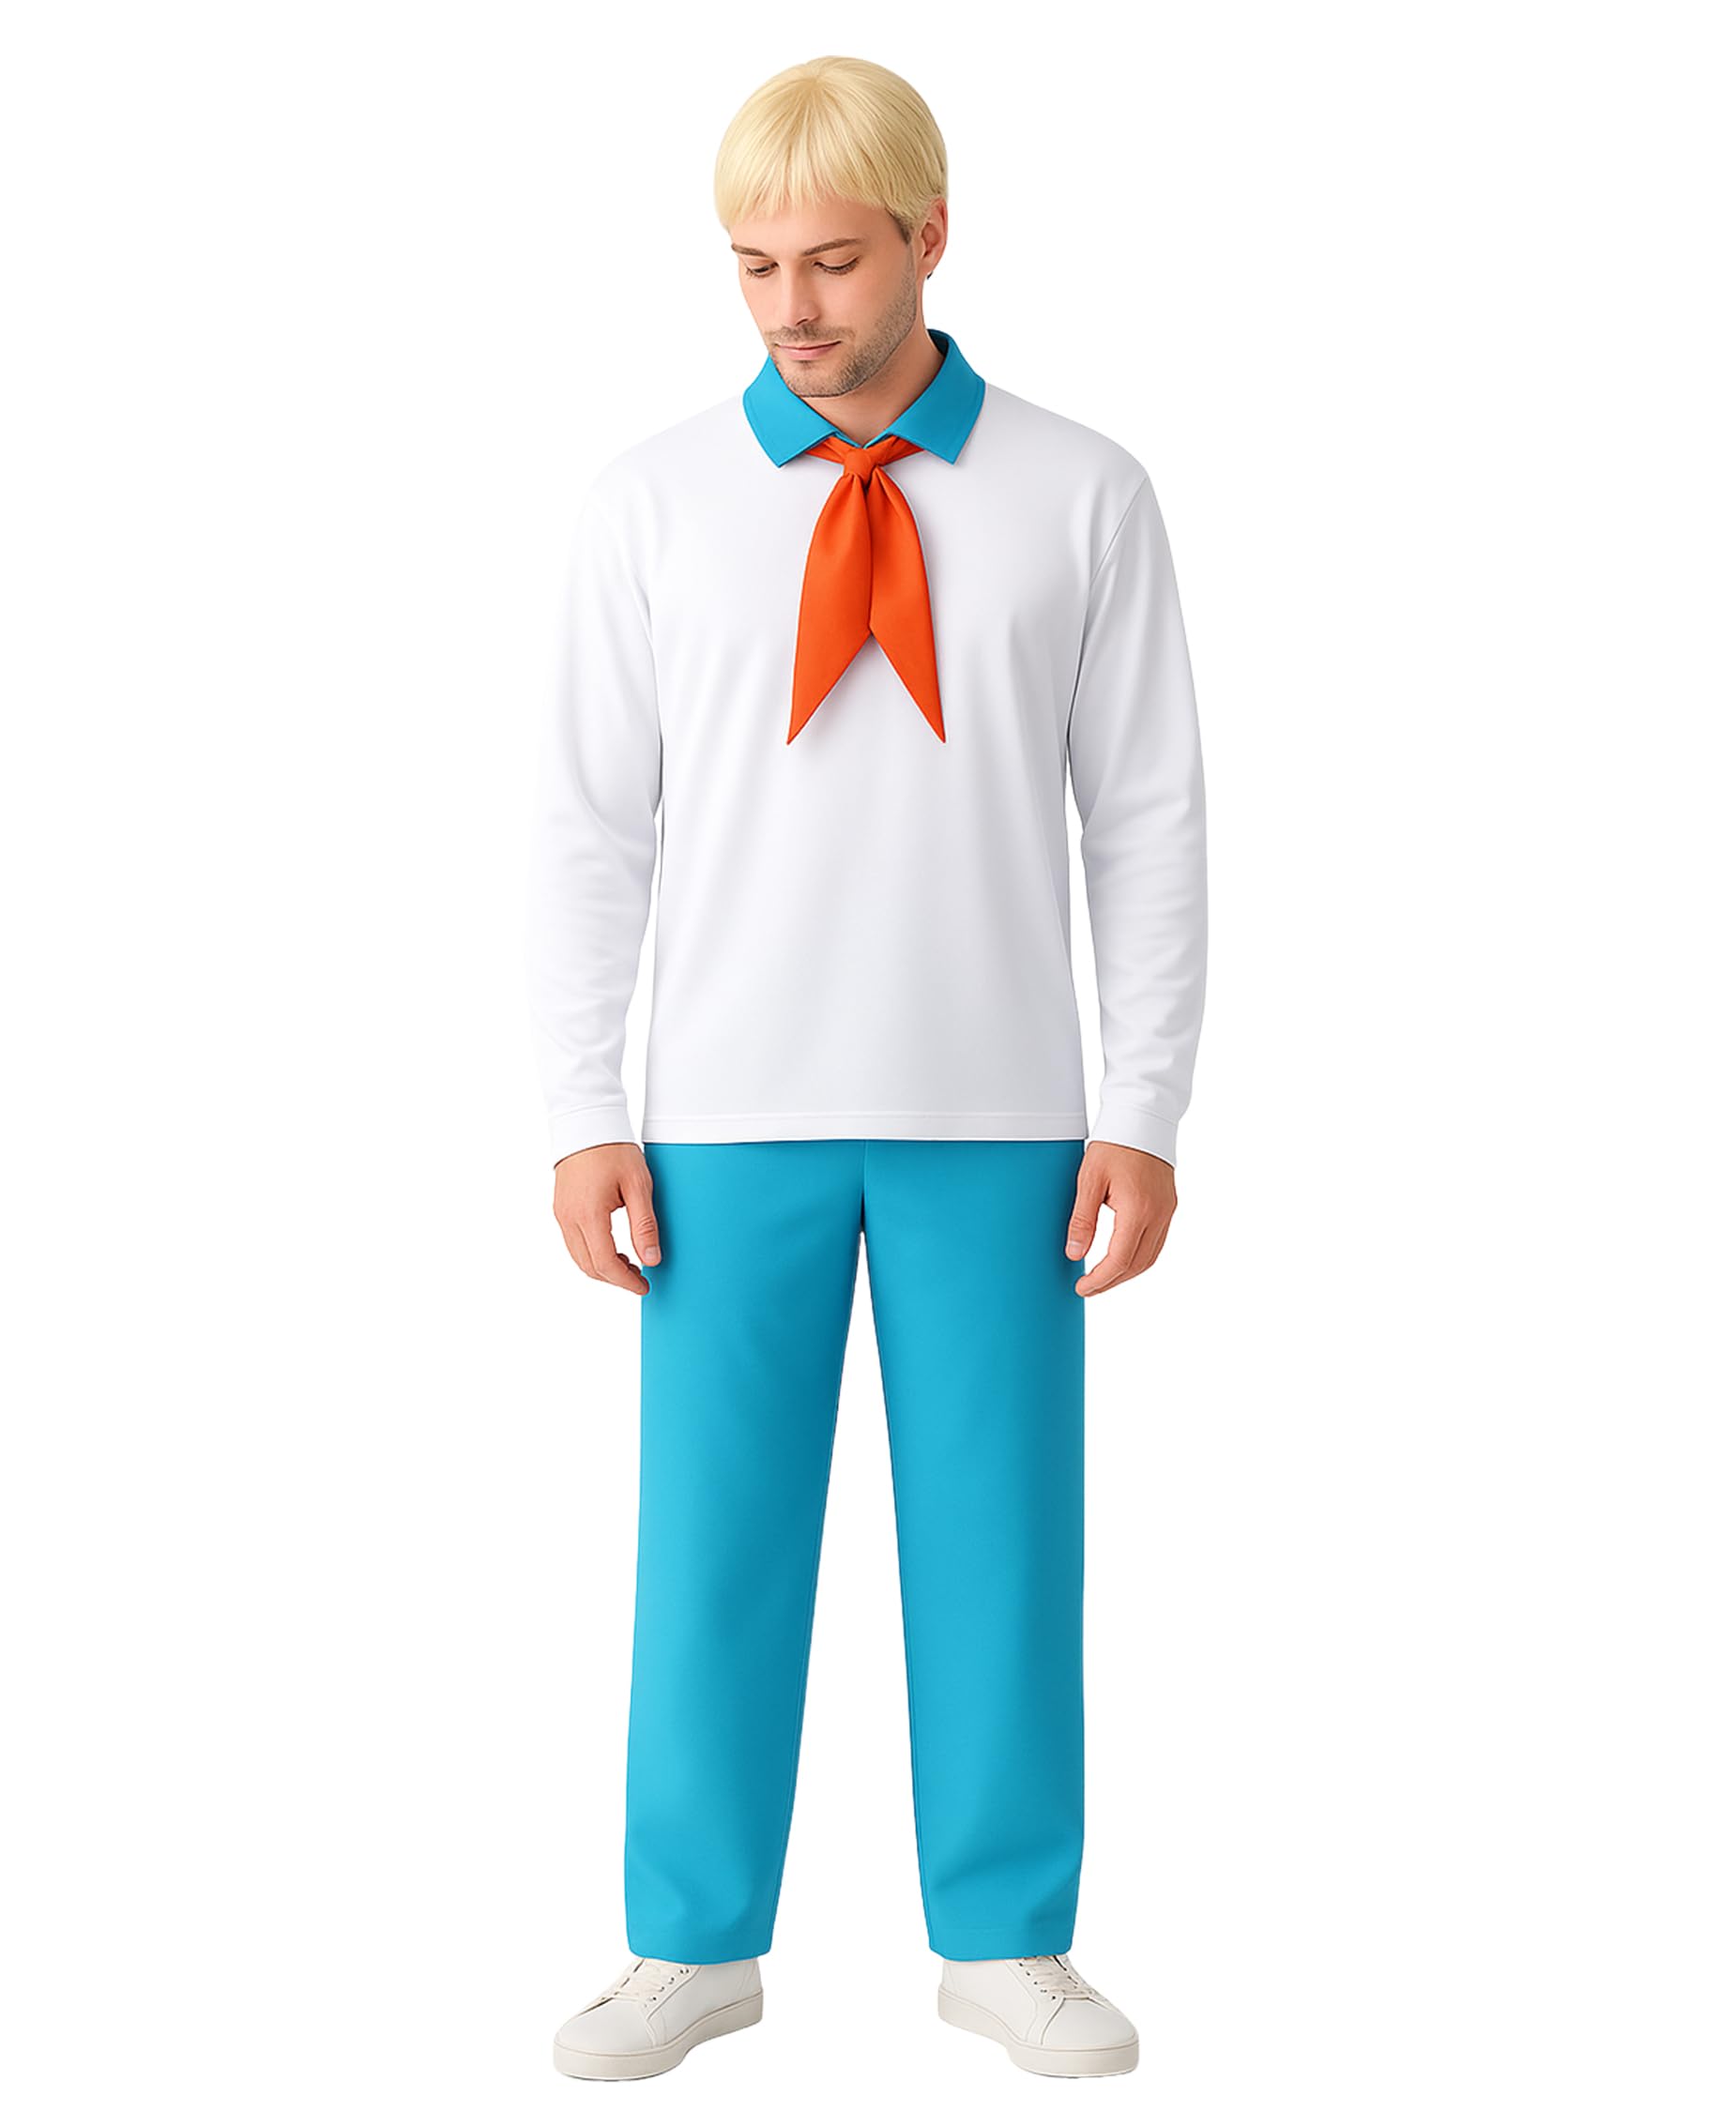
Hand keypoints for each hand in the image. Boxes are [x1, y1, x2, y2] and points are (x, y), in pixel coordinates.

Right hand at [552, 1143, 661, 1294]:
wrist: (587, 1122)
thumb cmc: (614, 1149)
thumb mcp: (638, 1185)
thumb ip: (644, 1225)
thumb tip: (651, 1259)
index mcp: (588, 1214)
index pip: (605, 1264)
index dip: (625, 1281)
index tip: (644, 1286)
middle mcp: (569, 1218)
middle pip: (588, 1266)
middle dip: (614, 1279)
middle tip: (640, 1277)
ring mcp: (561, 1214)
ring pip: (578, 1258)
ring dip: (602, 1268)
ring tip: (629, 1264)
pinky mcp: (560, 1209)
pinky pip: (573, 1243)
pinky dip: (592, 1254)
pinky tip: (612, 1248)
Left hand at [1065, 1142, 1176, 1296]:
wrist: (1142, 1117)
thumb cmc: (1114, 1144)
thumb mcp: (1089, 1180)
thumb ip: (1082, 1220)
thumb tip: (1074, 1253)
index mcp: (1138, 1210)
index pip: (1120, 1260)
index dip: (1100, 1280)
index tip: (1082, 1288)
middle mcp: (1158, 1214)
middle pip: (1138, 1265)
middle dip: (1112, 1282)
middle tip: (1089, 1289)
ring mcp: (1168, 1210)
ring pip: (1151, 1257)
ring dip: (1127, 1272)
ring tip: (1103, 1277)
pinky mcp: (1169, 1205)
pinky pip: (1158, 1242)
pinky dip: (1140, 1256)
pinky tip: (1123, 1257)